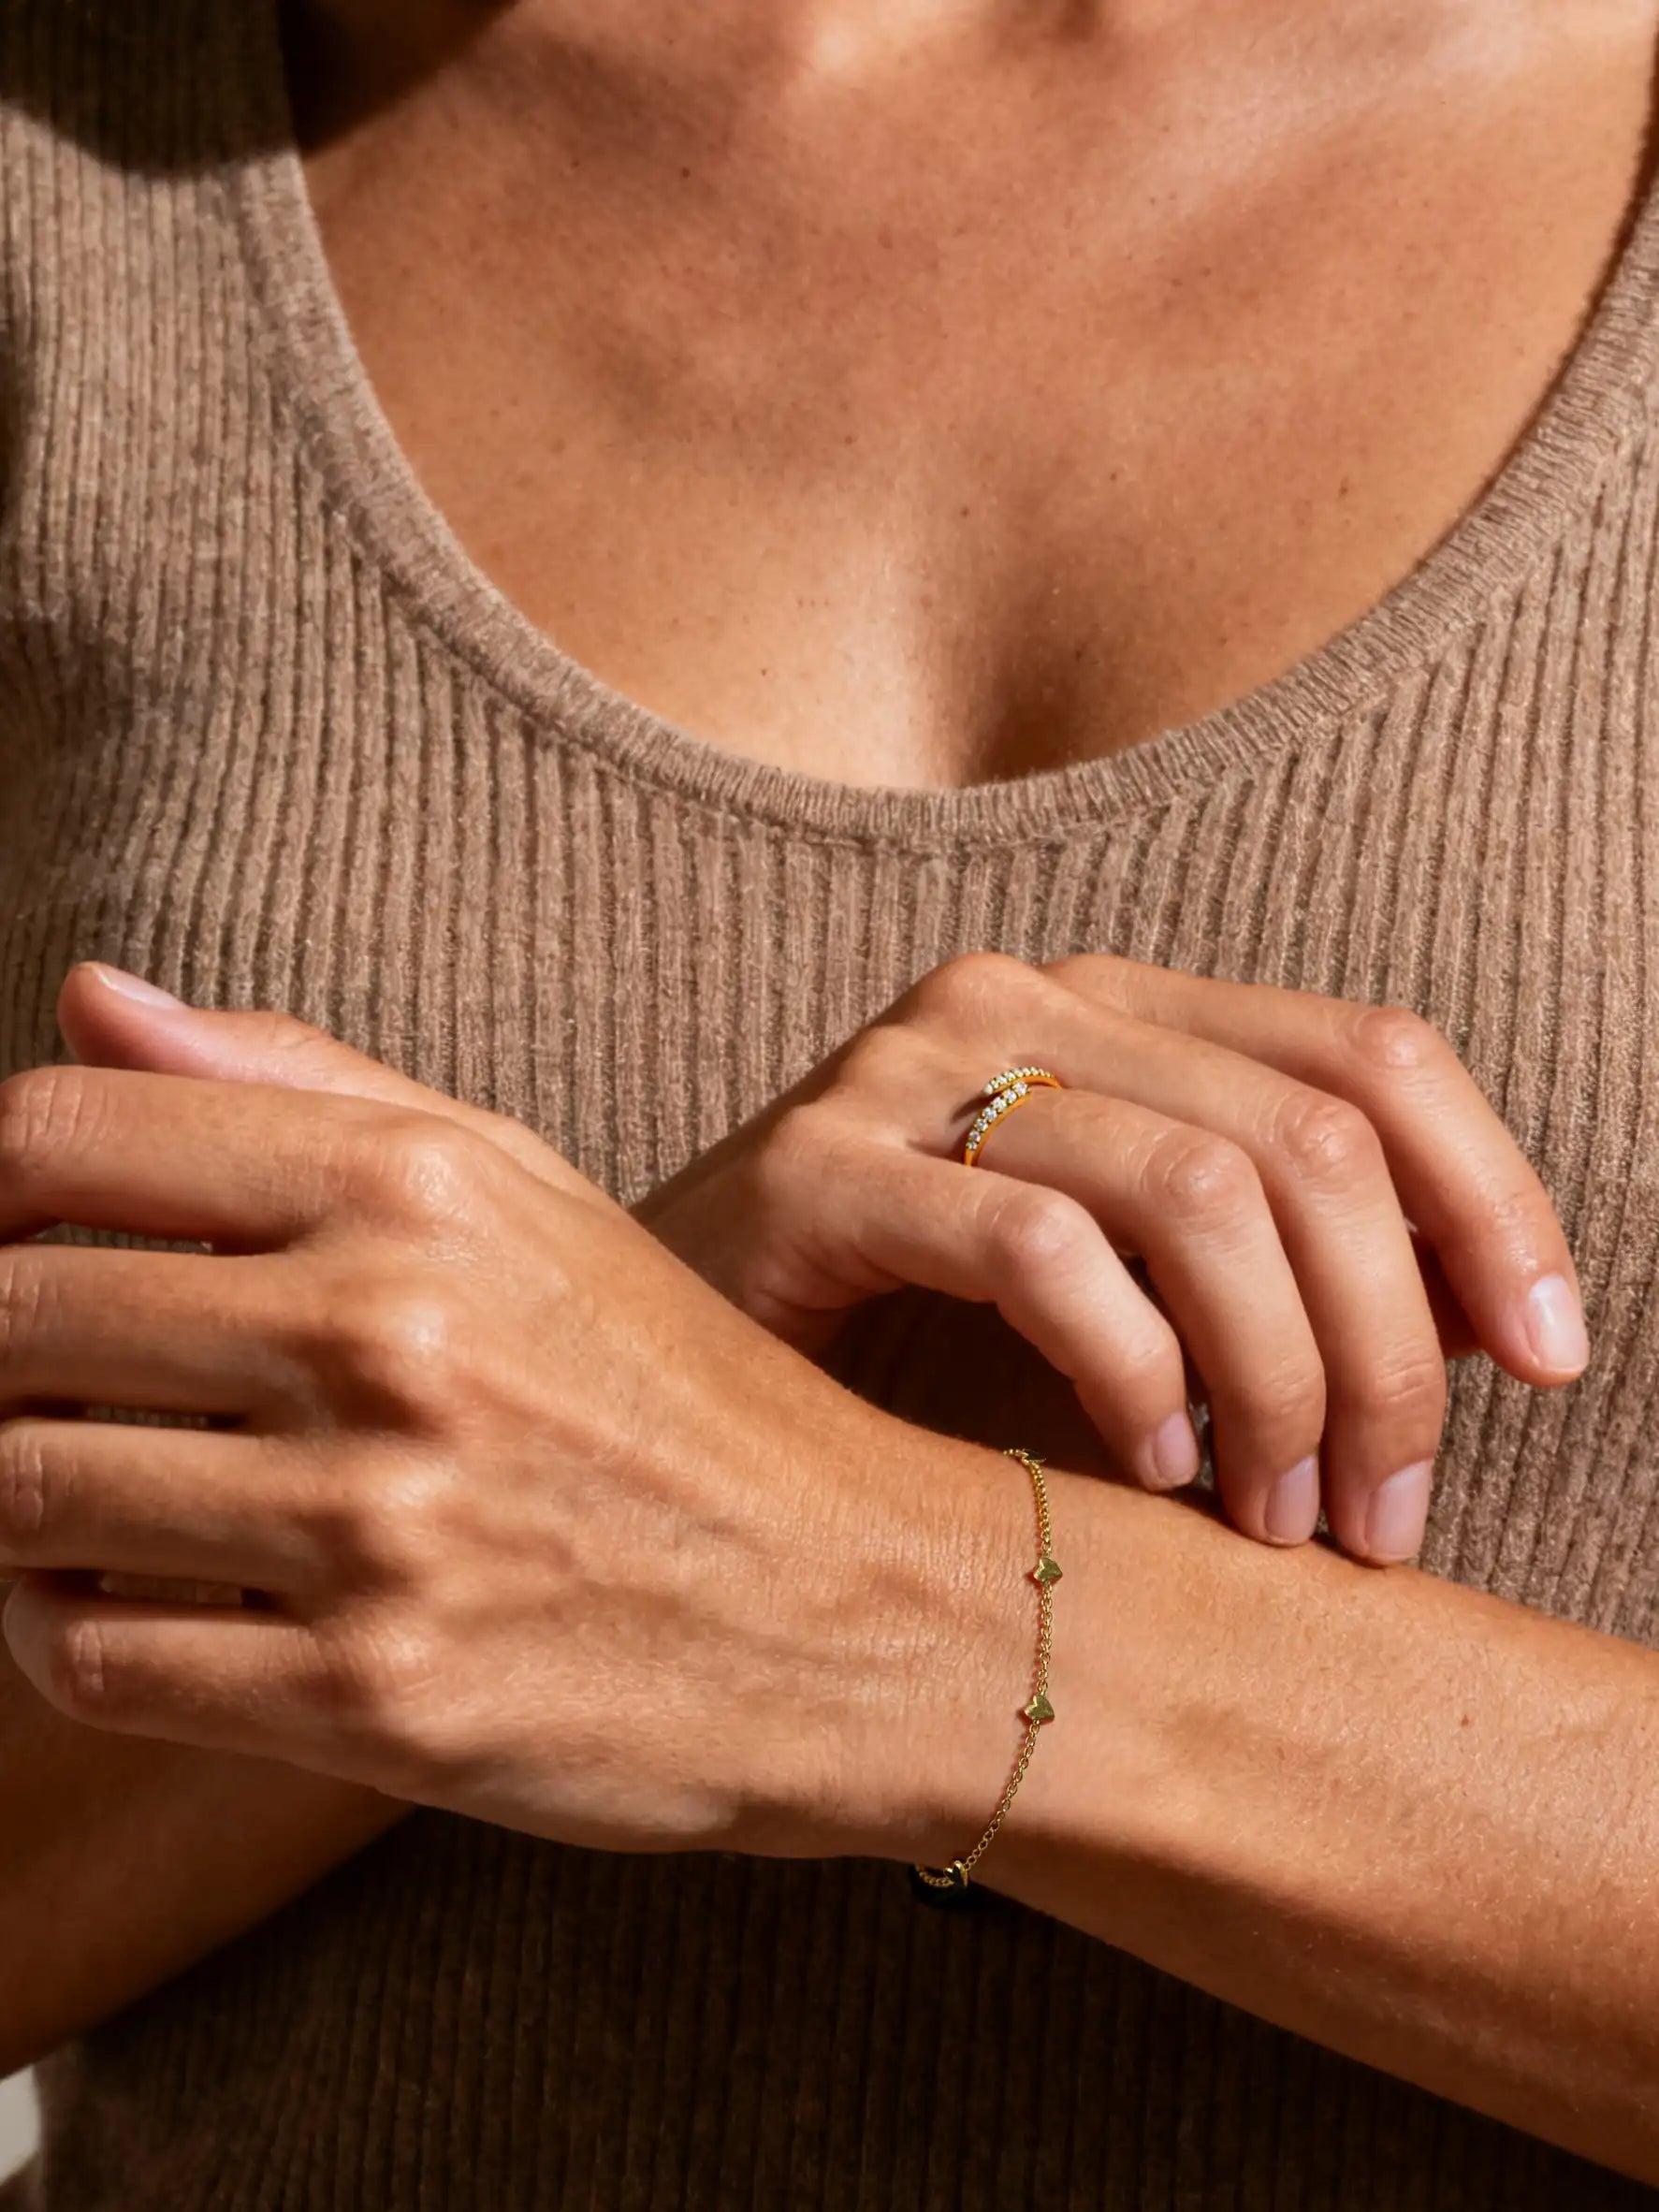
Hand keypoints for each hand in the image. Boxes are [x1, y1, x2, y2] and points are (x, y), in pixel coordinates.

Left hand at [0, 967, 975, 1856]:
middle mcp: (390, 1334)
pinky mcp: (372, 1697)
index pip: (57, 1136)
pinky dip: (56, 1629)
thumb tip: (84, 995)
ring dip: (11, 1498)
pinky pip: (91, 1654)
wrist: (847, 1604)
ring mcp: (380, 1524)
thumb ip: (304, 1084)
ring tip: (74, 1493)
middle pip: (6, 1315)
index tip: (19, 1243)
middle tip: (43, 1384)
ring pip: (22, 1493)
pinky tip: (116, 1601)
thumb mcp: (526, 1192)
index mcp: (419, 1185)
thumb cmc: (672, 1389)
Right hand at [636, 953, 1586, 1562]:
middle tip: (1379, 1518)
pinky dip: (1132, 1376)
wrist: (648, 1380)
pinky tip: (1138, 1475)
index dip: (1493, 1202)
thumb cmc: (911, 1362)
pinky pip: (1041, 1250)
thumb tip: (1493, 1330)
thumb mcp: (1135, 1304)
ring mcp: (908, 1070)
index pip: (1370, 1054)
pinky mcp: (814, 1169)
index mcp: (1114, 1006)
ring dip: (1279, 1384)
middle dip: (1388, 1351)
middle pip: (1305, 1137)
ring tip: (1272, 1521)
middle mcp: (1022, 998)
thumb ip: (1283, 1277)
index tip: (1550, 1364)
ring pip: (1197, 1189)